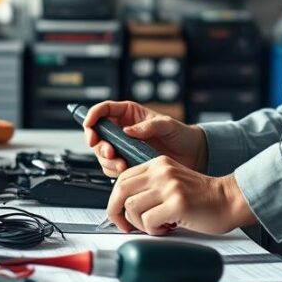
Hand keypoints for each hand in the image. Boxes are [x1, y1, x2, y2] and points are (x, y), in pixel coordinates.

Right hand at [83, 100, 207, 176]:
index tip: (90, 126)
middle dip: (99, 144)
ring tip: (122, 164)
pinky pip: (112, 167)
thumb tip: (128, 130)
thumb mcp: (167, 125)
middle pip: (97, 134)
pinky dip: (115, 171)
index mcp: (128, 114)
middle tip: (110, 152)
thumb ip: (148, 126)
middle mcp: (122, 130)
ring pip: (102, 153)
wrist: (192, 155)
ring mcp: (123, 147)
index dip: (92, 116)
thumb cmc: (181, 135)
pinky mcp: (127, 163)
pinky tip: (127, 170)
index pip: (103, 110)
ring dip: (107, 160)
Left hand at [105, 157, 256, 234]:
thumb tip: (124, 205)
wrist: (230, 200)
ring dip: (139, 224)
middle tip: (124, 225)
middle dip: (116, 212)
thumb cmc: (202, 197)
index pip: (122, 179)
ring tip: (155, 226)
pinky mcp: (177, 203)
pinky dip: (153, 230)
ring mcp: (169, 186)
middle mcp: (161, 172)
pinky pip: (148, 221)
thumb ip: (150, 186)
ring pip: (132, 207)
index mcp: (157, 164)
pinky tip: (165, 229)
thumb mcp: (172, 182)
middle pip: (120, 190)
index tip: (119, 214)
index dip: (115, 199)